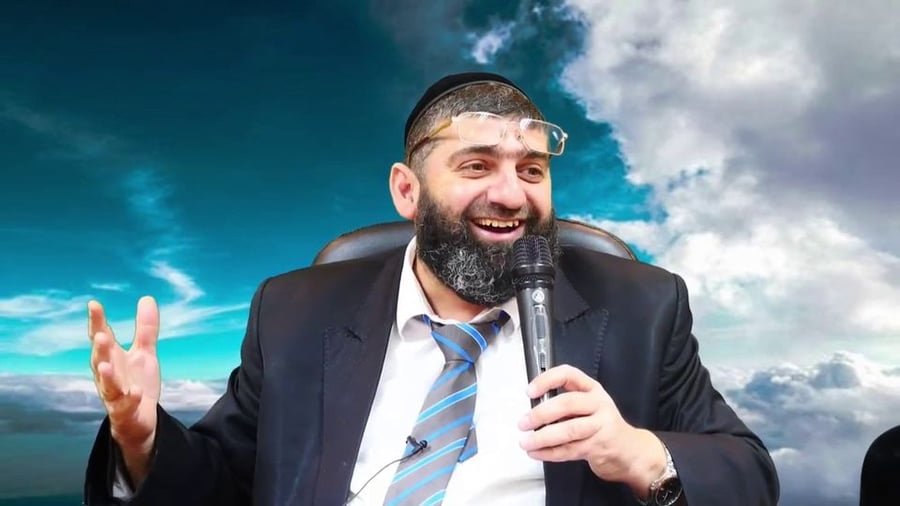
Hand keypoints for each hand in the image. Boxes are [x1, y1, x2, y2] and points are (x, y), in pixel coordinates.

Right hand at [88, 296, 160, 487]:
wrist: (139, 421)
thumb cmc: (136, 383)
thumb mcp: (144, 354)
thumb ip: (145, 329)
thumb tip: (147, 298)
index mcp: (112, 358)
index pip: (102, 337)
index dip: (97, 321)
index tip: (93, 304)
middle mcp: (108, 375)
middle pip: (100, 359)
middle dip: (100, 348)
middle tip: (101, 334)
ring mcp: (115, 394)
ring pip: (108, 384)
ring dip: (107, 375)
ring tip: (106, 365)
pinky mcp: (125, 412)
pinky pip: (125, 406)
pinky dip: (130, 399)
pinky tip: (135, 393)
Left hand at [517, 364, 665, 493]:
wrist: (630, 450)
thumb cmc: (602, 425)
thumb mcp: (588, 406)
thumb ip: (565, 404)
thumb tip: (532, 410)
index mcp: (592, 389)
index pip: (568, 375)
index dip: (547, 380)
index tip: (530, 391)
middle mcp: (598, 404)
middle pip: (567, 404)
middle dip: (541, 414)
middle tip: (523, 422)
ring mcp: (601, 426)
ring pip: (569, 430)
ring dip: (543, 437)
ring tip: (525, 442)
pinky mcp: (599, 447)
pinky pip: (570, 450)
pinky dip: (550, 452)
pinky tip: (536, 453)